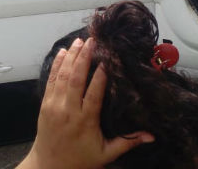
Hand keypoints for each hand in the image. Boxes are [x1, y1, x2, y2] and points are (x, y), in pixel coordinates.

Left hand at [17, 38, 153, 168]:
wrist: (49, 166)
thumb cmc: (79, 160)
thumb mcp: (106, 154)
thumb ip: (128, 142)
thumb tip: (151, 136)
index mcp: (85, 121)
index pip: (93, 94)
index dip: (100, 76)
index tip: (107, 60)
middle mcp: (68, 111)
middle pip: (76, 80)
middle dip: (83, 58)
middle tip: (92, 41)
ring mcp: (55, 106)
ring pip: (62, 76)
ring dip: (70, 57)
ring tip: (79, 41)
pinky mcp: (45, 104)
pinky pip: (51, 81)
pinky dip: (56, 65)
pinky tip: (62, 52)